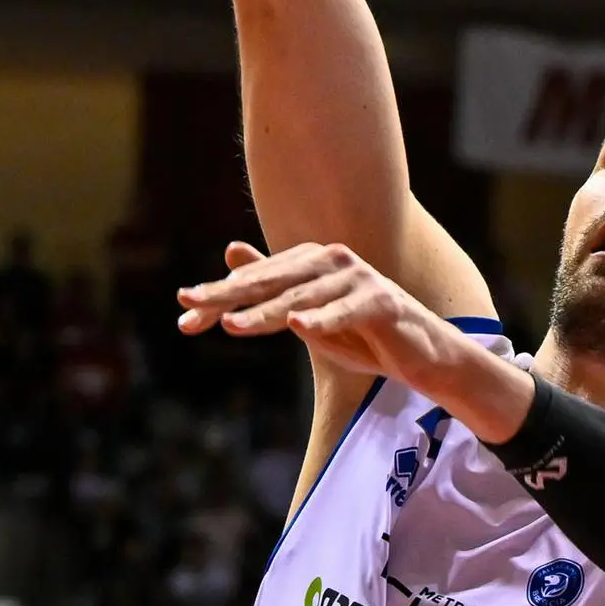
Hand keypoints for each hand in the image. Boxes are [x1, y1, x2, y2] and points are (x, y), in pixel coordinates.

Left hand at [176, 242, 531, 439]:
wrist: (422, 355)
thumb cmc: (363, 334)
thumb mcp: (309, 313)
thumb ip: (273, 286)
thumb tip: (231, 250)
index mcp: (312, 262)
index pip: (257, 279)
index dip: (219, 294)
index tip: (183, 308)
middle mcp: (333, 262)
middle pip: (272, 281)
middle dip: (228, 293)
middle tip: (190, 302)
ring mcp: (359, 280)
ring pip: (302, 298)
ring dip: (265, 313)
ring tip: (231, 325)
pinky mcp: (383, 303)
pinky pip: (347, 312)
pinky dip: (323, 319)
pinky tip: (299, 325)